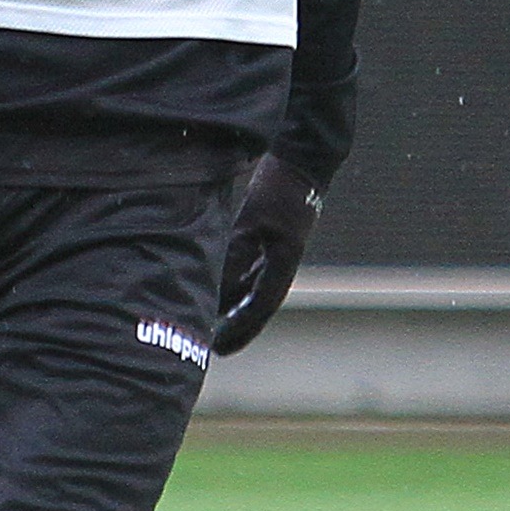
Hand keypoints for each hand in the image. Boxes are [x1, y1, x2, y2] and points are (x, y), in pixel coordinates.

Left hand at [212, 153, 322, 356]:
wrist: (300, 161)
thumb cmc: (279, 189)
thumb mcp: (254, 221)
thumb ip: (237, 253)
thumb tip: (219, 286)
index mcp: (283, 263)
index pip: (259, 307)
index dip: (240, 331)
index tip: (219, 349)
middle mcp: (280, 263)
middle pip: (256, 304)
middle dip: (235, 326)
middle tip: (211, 346)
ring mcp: (276, 251)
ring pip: (251, 288)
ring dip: (232, 305)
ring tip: (209, 321)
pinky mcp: (268, 237)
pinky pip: (249, 269)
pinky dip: (234, 282)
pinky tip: (218, 286)